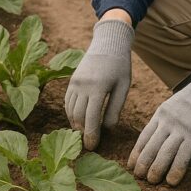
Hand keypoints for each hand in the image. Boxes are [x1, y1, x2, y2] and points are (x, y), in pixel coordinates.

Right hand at [65, 19, 133, 149]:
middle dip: (82, 132)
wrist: (108, 43)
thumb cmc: (120, 65)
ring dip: (75, 124)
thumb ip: (115, 108)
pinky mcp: (71, 80)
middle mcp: (82, 86)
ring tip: (83, 133)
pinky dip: (71, 113)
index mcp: (97, 88)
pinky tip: (78, 119)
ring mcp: (74, 82)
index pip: (91, 118)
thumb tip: (107, 129)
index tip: (92, 147)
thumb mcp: (123, 87)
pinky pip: (67, 101)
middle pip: (78, 117)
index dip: (90, 135)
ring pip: (70, 110)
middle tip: (89, 144)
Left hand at [128, 63, 190, 185]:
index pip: (143, 137)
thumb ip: (162, 124)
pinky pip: (183, 156)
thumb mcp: (170, 108)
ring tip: (152, 181)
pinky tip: (171, 181)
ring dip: (156, 169)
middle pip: (151, 146)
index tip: (130, 166)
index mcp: (159, 115)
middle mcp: (167, 122)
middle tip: (139, 177)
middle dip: (143, 164)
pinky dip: (176, 170)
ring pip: (164, 153)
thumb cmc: (190, 104)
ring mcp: (180, 129)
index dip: (136, 153)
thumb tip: (153, 144)